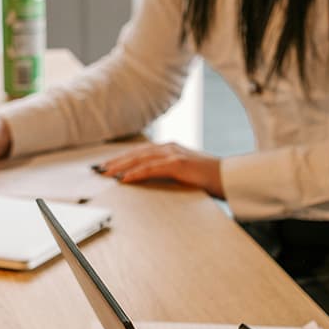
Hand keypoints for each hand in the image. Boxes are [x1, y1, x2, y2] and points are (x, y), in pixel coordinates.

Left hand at [94, 142, 223, 197]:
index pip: (140, 152)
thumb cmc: (211, 178)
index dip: (122, 158)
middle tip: (99, 170)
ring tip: (106, 174)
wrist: (230, 177)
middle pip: (136, 153)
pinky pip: (152, 169)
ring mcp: (174, 154)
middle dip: (116, 161)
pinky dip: (136, 173)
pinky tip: (125, 178)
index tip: (107, 166)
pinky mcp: (178, 164)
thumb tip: (154, 180)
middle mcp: (169, 148)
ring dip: (121, 166)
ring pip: (140, 159)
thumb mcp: (187, 173)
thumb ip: (170, 172)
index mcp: (170, 149)